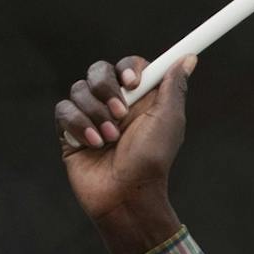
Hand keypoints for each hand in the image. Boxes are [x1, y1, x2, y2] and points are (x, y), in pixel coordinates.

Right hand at [55, 54, 193, 253]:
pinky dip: (79, 126)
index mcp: (141, 99)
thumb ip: (174, 87)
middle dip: (106, 89)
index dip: (128, 67)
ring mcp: (91, 117)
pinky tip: (93, 145)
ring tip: (109, 139)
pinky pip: (64, 110)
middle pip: (99, 71)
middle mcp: (115, 105)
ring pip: (79, 89)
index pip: (130, 66)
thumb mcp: (168, 121)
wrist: (125, 195)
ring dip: (95, 114)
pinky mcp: (70, 131)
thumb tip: (189, 58)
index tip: (133, 81)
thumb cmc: (151, 161)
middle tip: (120, 115)